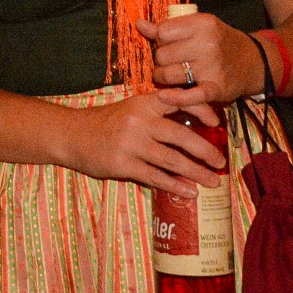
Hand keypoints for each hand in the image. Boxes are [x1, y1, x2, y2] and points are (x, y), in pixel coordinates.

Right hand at [55, 90, 223, 195]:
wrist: (71, 134)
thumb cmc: (104, 123)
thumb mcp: (130, 110)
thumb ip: (156, 115)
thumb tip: (191, 131)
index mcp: (143, 103)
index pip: (179, 101)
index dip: (201, 110)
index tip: (217, 123)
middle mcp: (139, 121)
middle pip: (181, 135)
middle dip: (206, 151)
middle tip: (220, 162)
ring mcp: (131, 143)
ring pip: (172, 159)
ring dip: (196, 172)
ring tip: (213, 181)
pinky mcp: (122, 164)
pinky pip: (155, 177)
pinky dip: (175, 186)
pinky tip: (189, 192)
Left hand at [137, 13, 260, 105]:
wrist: (254, 62)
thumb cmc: (220, 42)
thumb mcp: (198, 27)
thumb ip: (168, 27)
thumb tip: (140, 24)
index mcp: (202, 23)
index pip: (162, 32)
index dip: (159, 40)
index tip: (166, 44)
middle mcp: (207, 43)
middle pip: (162, 55)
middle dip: (160, 60)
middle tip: (169, 62)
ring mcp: (212, 67)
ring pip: (168, 75)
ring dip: (162, 78)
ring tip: (168, 76)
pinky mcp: (216, 88)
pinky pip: (188, 96)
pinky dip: (174, 97)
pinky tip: (164, 95)